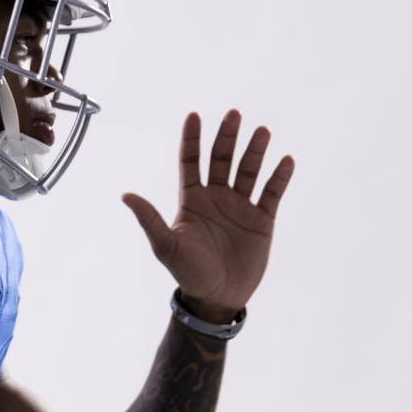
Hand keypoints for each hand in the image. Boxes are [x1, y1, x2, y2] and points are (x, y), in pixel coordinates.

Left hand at [121, 110, 293, 321]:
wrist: (217, 297)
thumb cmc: (188, 272)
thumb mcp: (166, 245)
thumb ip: (149, 219)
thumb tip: (125, 195)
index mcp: (192, 199)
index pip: (191, 161)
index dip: (192, 139)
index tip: (194, 116)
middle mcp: (216, 197)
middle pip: (221, 159)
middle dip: (227, 137)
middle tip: (234, 114)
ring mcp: (240, 206)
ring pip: (248, 171)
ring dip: (254, 151)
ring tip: (261, 132)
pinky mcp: (262, 220)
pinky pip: (271, 193)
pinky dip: (278, 177)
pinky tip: (285, 161)